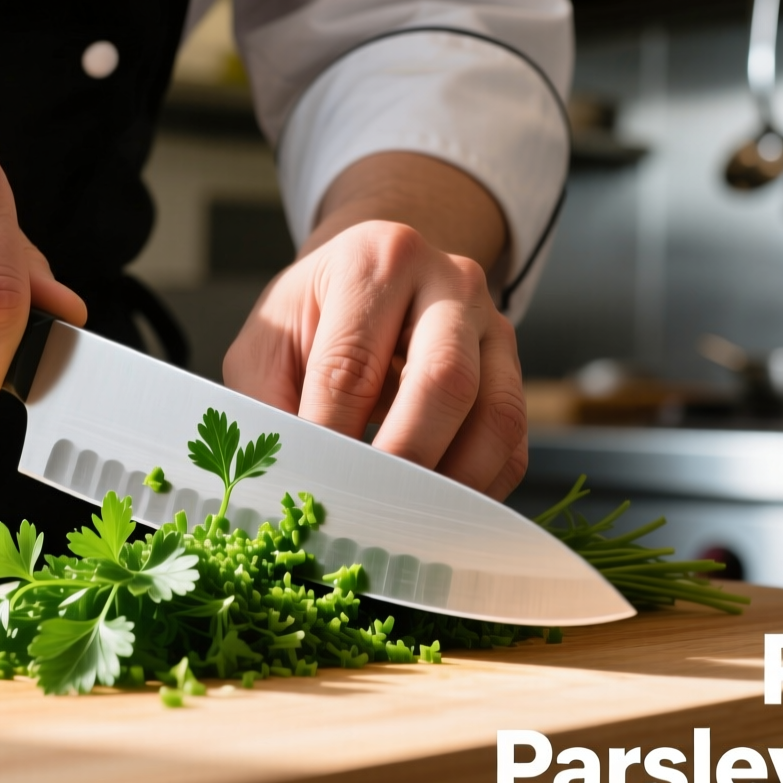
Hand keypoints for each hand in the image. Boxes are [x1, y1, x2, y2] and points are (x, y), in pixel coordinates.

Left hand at [224, 220, 528, 499]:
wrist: (375, 279)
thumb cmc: (317, 313)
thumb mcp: (270, 339)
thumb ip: (268, 403)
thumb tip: (283, 479)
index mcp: (377, 261)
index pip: (353, 363)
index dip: (330, 436)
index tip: (312, 487)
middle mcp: (451, 283)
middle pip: (446, 381)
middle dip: (404, 458)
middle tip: (365, 510)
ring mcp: (494, 329)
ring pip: (496, 417)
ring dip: (451, 483)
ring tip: (404, 521)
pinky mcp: (514, 375)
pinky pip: (513, 445)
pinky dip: (477, 489)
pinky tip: (434, 510)